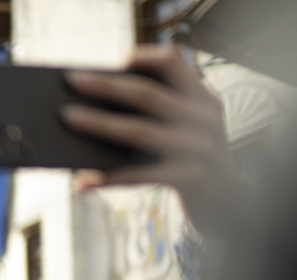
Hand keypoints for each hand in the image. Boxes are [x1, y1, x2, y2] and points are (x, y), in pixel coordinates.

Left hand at [62, 45, 240, 235]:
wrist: (228, 203)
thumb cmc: (190, 161)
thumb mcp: (185, 130)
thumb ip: (156, 116)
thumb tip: (91, 110)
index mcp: (201, 98)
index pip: (173, 62)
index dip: (142, 58)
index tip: (113, 61)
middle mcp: (203, 117)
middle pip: (147, 94)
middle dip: (106, 86)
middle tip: (71, 82)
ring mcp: (199, 147)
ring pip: (140, 131)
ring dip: (100, 124)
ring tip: (68, 119)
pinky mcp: (189, 178)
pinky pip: (141, 174)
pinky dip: (109, 178)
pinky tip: (82, 182)